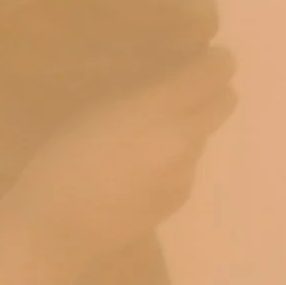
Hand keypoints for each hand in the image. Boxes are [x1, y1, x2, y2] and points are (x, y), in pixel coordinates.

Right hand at [0, 48, 235, 278]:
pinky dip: (173, 161)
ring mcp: (187, 170)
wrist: (59, 227)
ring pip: (203, 135)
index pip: (213, 73)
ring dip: (187, 129)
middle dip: (214, 91)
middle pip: (226, 102)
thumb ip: (139, 94)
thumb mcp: (94, 111)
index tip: (208, 57)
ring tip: (145, 139)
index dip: (216, 61)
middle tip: (186, 91)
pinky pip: (188, 166)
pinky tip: (139, 173)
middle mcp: (184, 138)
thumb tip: (171, 80)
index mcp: (158, 110)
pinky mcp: (182, 196)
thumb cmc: (60, 161)